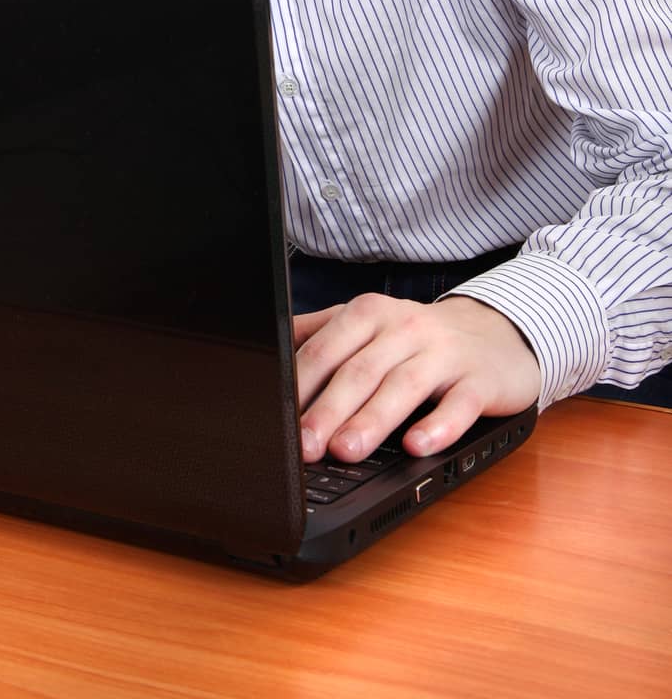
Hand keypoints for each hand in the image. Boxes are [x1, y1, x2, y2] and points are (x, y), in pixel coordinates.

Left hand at [292, 292, 541, 463]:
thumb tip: (268, 346)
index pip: (326, 349)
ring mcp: (444, 353)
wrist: (497, 334)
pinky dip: (437, 426)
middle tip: (305, 446)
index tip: (278, 419)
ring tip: (347, 451)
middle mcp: (404, 328)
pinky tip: (417, 446)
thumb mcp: (367, 326)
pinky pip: (459, 404)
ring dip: (373, 420)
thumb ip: (320, 333)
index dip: (300, 385)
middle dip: (329, 409)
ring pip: (403, 386)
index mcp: (368, 314)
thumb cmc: (418, 338)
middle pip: (360, 370)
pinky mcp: (480, 380)